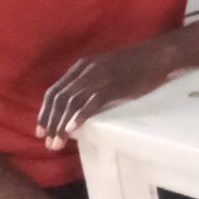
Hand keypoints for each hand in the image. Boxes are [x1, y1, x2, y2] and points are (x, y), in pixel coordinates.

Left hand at [37, 36, 175, 148]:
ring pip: (71, 103)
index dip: (44, 112)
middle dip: (50, 122)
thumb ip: (88, 81)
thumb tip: (75, 105)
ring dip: (61, 124)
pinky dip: (79, 116)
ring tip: (58, 142)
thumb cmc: (134, 64)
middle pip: (59, 99)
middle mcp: (86, 71)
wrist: (157, 55)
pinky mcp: (113, 86)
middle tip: (48, 142)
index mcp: (81, 67)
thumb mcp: (104, 68)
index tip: (41, 131)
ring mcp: (99, 78)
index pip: (54, 91)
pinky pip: (91, 102)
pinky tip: (73, 129)